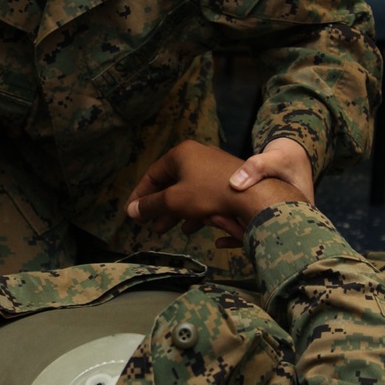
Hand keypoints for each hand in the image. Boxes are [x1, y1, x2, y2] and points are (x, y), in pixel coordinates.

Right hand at [127, 140, 301, 245]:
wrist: (254, 196)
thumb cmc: (209, 194)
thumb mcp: (174, 201)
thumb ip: (150, 206)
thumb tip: (130, 211)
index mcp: (181, 154)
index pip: (152, 174)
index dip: (140, 195)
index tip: (132, 212)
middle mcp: (197, 156)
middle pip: (170, 184)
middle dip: (158, 207)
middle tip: (149, 224)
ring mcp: (214, 168)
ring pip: (188, 192)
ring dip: (175, 212)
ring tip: (166, 230)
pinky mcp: (228, 182)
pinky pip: (204, 196)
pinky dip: (194, 211)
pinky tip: (192, 229)